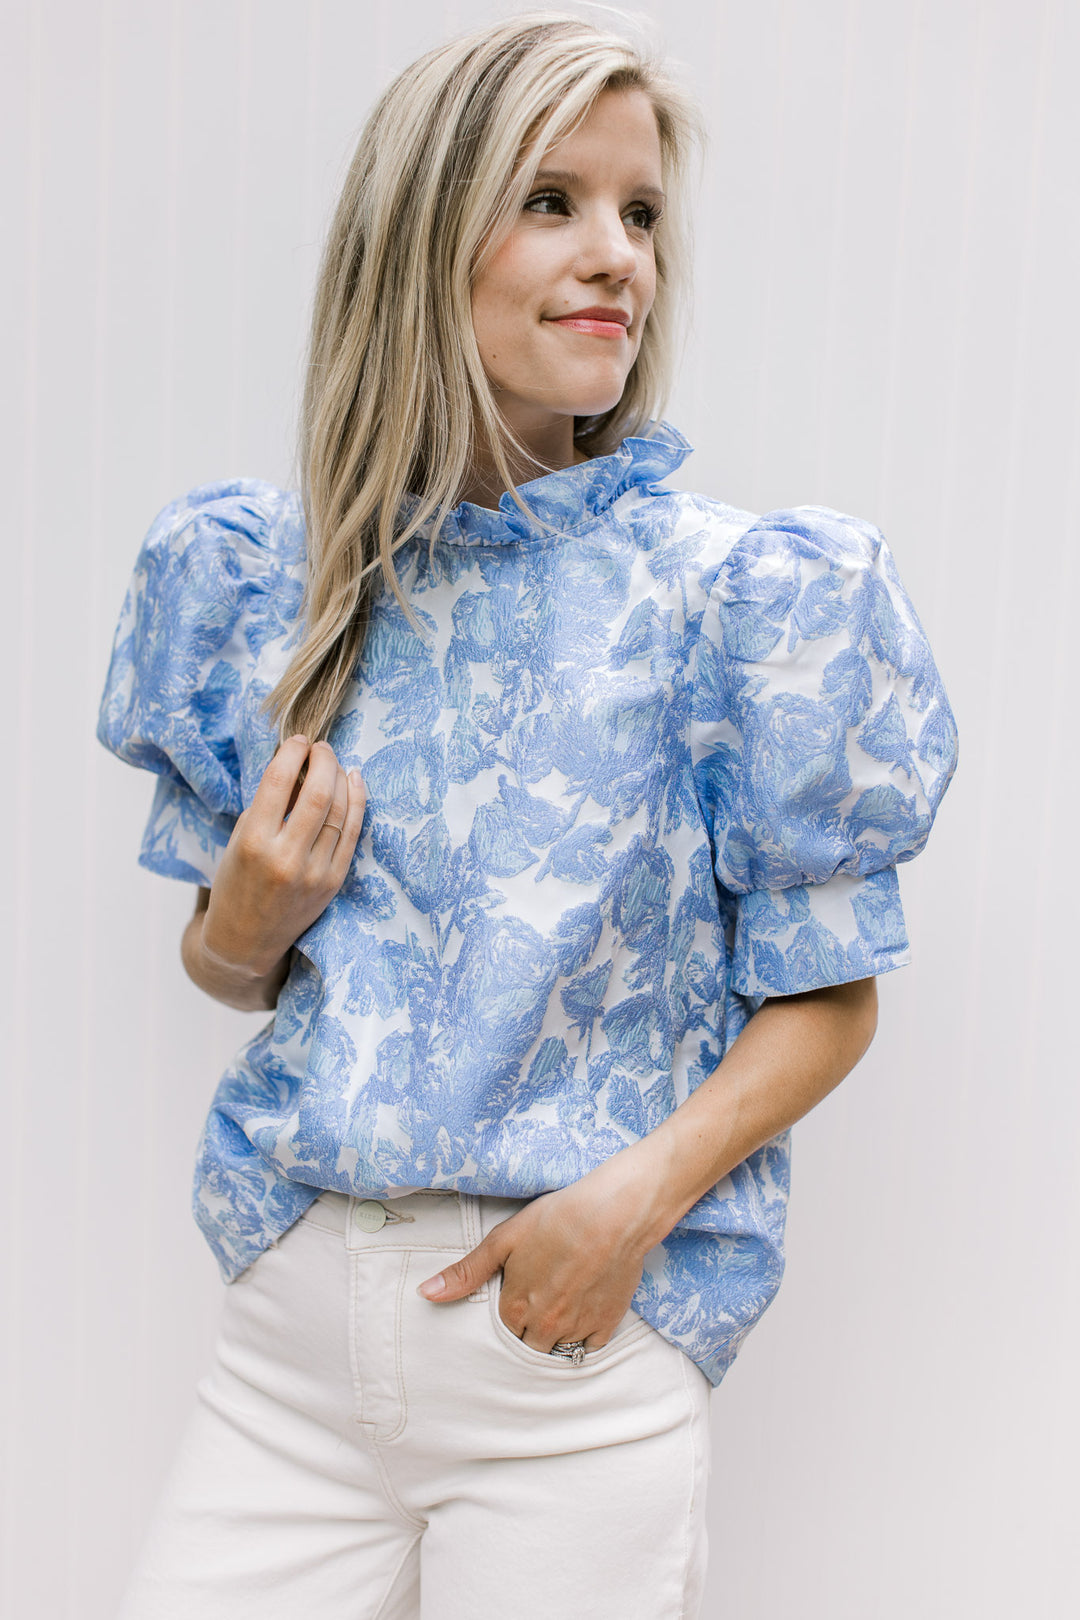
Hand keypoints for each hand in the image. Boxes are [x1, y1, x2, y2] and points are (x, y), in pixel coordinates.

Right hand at [201, 734, 365, 978]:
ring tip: (335, 761)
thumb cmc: (237, 882)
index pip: (278, 781)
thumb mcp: (240, 839)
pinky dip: (357, 801)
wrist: (245, 941)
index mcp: (252, 842)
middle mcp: (285, 858)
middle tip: (321, 747)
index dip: (293, 752)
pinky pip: (352, 833)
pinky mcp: (333, 882)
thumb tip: (300, 763)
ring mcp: (314, 872)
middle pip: (317, 793)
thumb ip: (269, 804)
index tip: (298, 740)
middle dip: (324, 760)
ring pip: (339, 810)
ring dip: (341, 777)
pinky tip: (354, 781)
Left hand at [415, 1153, 667, 1352]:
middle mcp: (544, 1327)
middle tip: (544, 1294)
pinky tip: (585, 1308)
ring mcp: (577, 1329)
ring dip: (556, 1333)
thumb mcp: (504, 1239)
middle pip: (529, 1344)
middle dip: (531, 1327)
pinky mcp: (607, 1325)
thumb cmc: (557, 1219)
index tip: (522, 1290)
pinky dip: (584, 1335)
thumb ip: (466, 1272)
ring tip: (564, 1300)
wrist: (614, 1214)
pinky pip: (589, 1348)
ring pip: (558, 1349)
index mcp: (515, 1307)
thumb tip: (425, 1294)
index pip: (503, 1329)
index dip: (512, 1307)